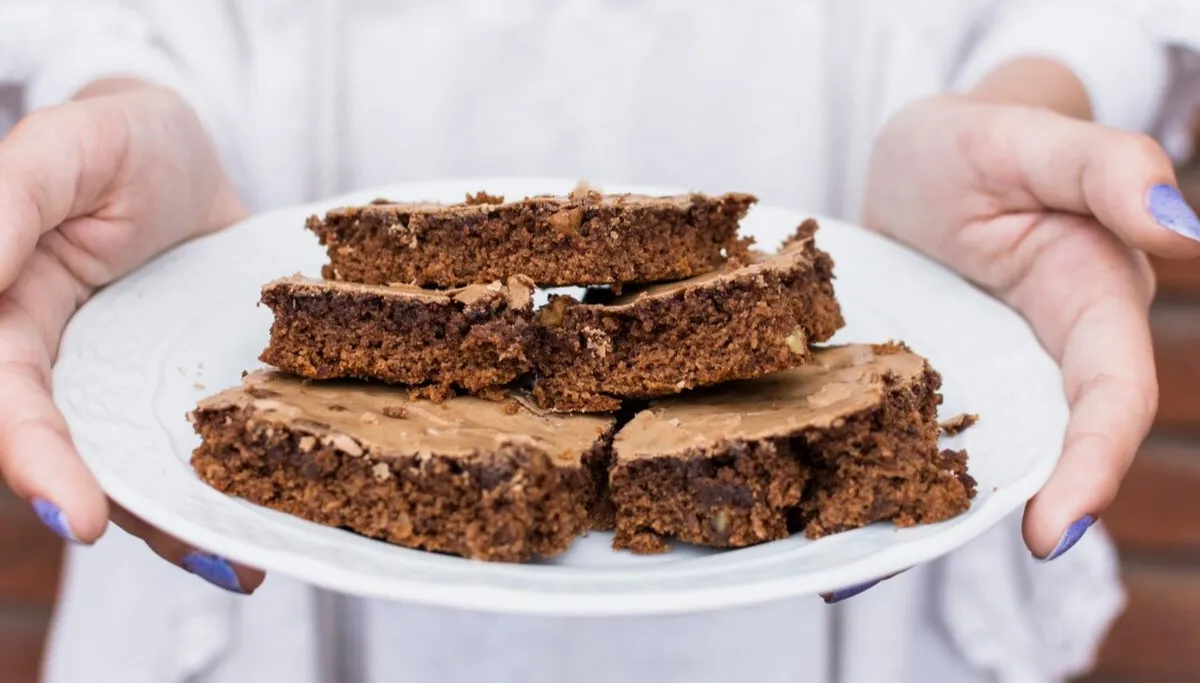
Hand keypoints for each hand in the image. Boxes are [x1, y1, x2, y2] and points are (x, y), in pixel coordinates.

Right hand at [0, 79, 262, 592]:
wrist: (181, 150)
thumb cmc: (115, 140)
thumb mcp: (62, 152)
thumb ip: (6, 210)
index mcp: (8, 317)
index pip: (8, 401)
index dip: (35, 459)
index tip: (78, 517)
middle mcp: (61, 367)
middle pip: (76, 456)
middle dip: (128, 512)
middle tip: (209, 556)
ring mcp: (123, 383)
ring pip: (134, 465)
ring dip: (179, 522)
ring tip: (243, 559)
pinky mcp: (177, 386)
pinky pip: (188, 445)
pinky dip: (215, 490)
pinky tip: (259, 533)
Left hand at [861, 94, 1198, 564]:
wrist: (918, 160)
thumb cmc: (980, 143)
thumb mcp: (1031, 138)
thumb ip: (1109, 171)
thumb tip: (1183, 231)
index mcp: (1091, 303)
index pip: (1109, 396)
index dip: (1090, 464)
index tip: (1050, 531)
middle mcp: (1043, 357)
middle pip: (1042, 449)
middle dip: (999, 515)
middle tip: (923, 563)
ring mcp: (981, 377)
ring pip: (974, 458)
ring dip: (929, 516)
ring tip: (856, 568)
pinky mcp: (928, 384)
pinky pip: (914, 439)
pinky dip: (880, 481)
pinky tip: (822, 527)